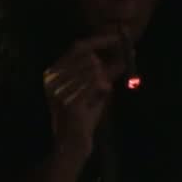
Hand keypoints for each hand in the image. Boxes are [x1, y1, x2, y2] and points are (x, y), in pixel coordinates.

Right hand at [43, 29, 127, 153]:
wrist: (73, 144)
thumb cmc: (84, 116)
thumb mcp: (95, 89)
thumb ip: (108, 71)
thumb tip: (128, 53)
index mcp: (53, 72)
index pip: (78, 47)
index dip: (101, 40)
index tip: (119, 38)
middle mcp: (53, 79)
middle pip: (88, 56)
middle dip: (107, 60)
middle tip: (123, 62)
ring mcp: (59, 90)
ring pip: (94, 70)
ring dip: (104, 79)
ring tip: (101, 92)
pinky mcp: (70, 103)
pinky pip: (96, 84)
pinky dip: (103, 89)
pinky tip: (99, 97)